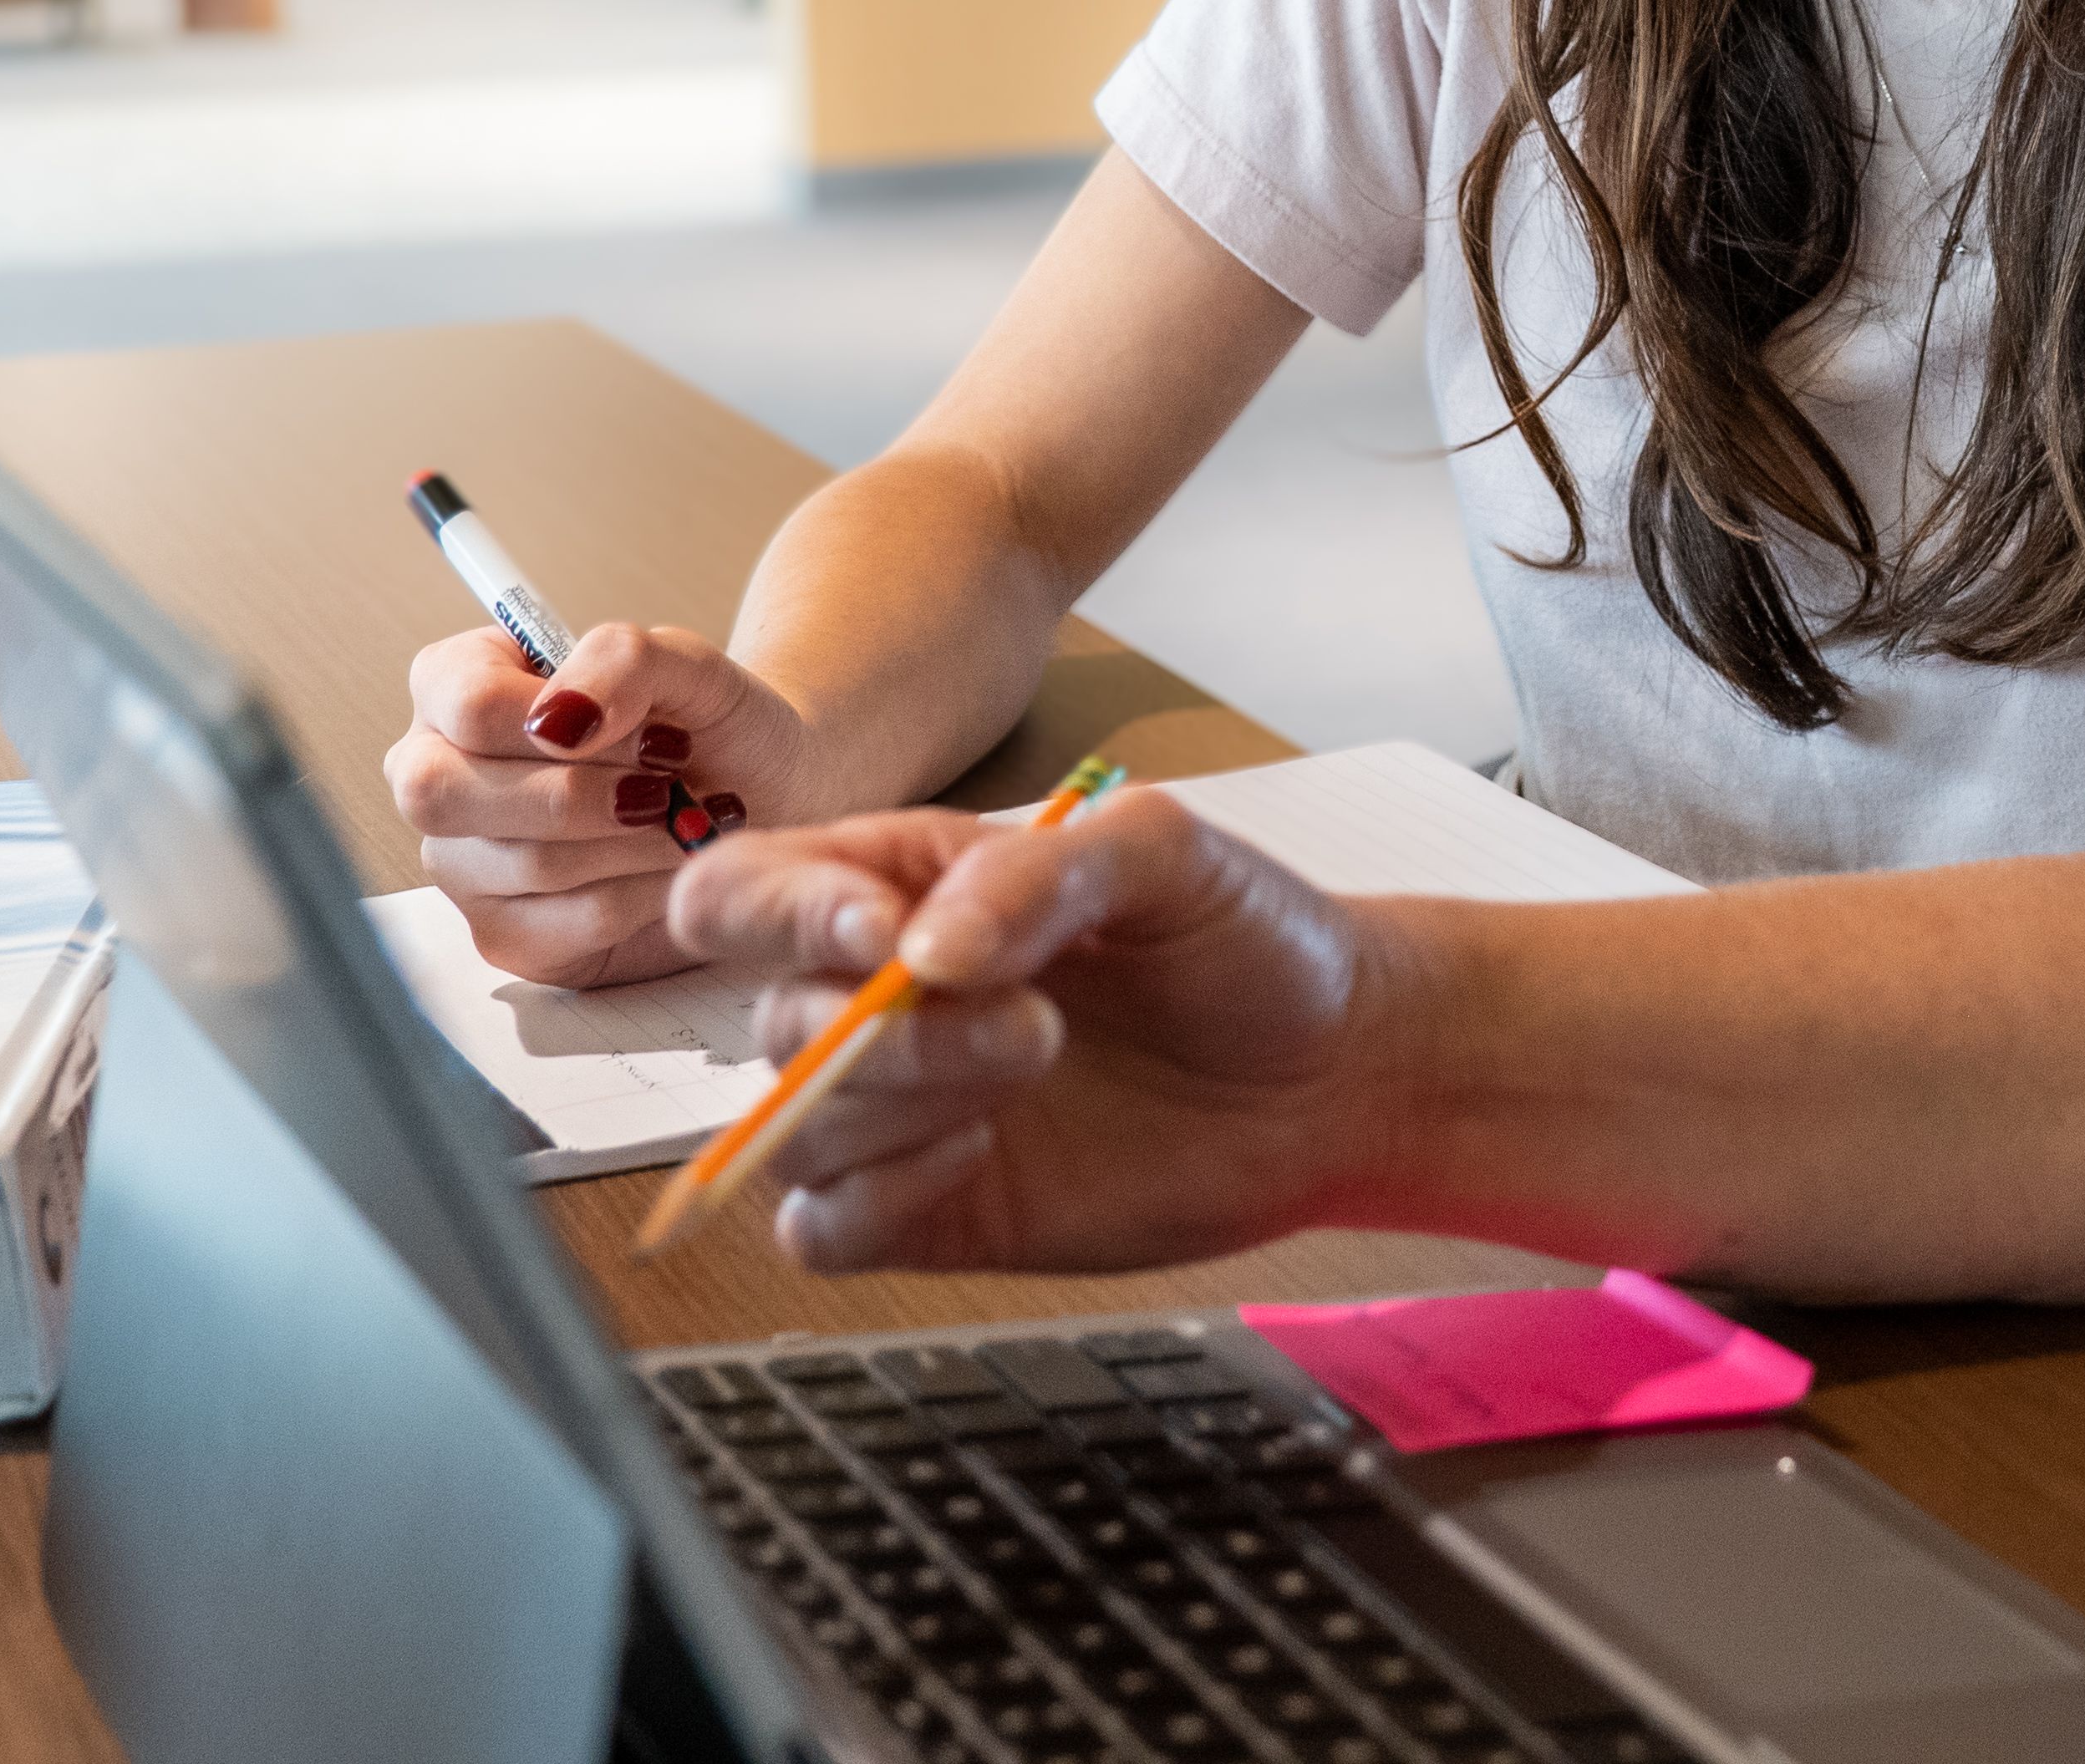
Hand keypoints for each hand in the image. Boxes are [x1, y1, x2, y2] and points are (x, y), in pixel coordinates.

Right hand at [384, 617, 819, 986]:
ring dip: (637, 840)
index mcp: (456, 686)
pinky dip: (648, 892)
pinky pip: (571, 924)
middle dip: (583, 792)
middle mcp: (438, 776)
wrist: (763, 796)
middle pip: (449, 794)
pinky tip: (674, 863)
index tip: (647, 728)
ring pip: (528, 862)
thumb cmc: (706, 723)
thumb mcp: (683, 663)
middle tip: (664, 782)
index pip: (466, 703)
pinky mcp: (508, 937)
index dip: (567, 718)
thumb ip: (616, 660)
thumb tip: (557, 720)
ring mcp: (462, 865)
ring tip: (688, 816)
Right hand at [666, 795, 1398, 1276]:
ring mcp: (903, 1111)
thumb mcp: (1165, 855)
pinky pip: (821, 1229)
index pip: (749, 894)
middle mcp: (877, 998)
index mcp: (901, 885)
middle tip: (1034, 1023)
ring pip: (789, 1126)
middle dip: (881, 1031)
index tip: (882, 938)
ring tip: (1035, 1067)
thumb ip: (1036, 872)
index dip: (782, 916)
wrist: (1336, 1068)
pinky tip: (978, 1157)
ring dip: (896, 1105)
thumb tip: (916, 953)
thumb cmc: (1248, 939)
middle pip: (771, 1017)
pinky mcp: (931, 1210)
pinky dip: (869, 1203)